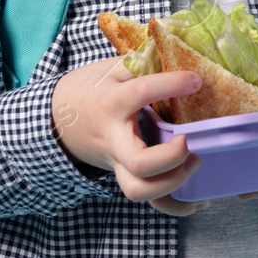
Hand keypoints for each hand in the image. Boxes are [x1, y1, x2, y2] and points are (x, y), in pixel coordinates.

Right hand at [50, 56, 212, 215]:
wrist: (58, 119)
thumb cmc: (92, 89)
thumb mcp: (112, 68)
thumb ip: (142, 63)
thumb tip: (178, 51)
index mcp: (113, 103)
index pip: (140, 94)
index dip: (170, 85)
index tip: (196, 80)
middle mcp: (114, 138)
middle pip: (139, 164)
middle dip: (170, 158)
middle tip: (187, 141)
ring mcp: (118, 162)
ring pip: (139, 191)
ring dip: (172, 184)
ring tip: (195, 163)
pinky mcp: (125, 175)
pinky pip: (149, 202)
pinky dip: (176, 206)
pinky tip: (199, 201)